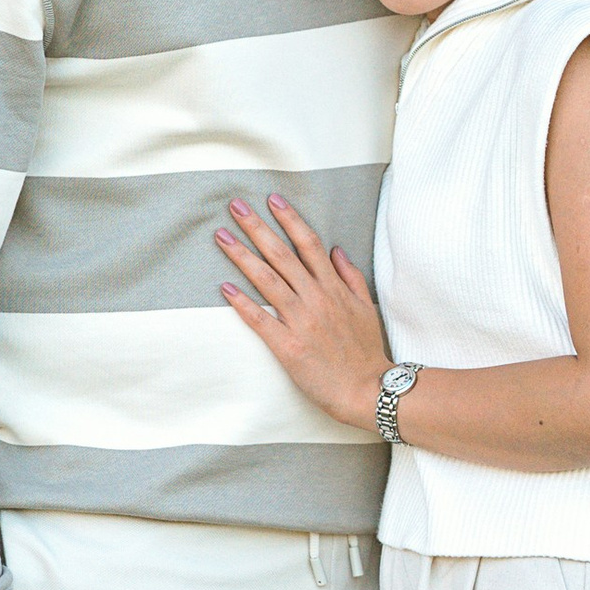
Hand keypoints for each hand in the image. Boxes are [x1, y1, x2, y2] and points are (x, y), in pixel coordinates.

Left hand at [215, 195, 389, 428]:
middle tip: (235, 207)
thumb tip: (336, 250)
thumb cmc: (366, 352)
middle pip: (282, 254)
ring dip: (242, 256)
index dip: (289, 219)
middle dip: (257, 227)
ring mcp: (301, 321)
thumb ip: (350, 277)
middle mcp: (316, 298)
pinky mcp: (287, 345)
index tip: (272, 200)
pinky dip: (242, 302)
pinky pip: (261, 319)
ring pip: (267, 280)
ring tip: (222, 237)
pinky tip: (225, 287)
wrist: (367, 389)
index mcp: (333, 288)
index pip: (308, 243)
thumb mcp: (367, 308)